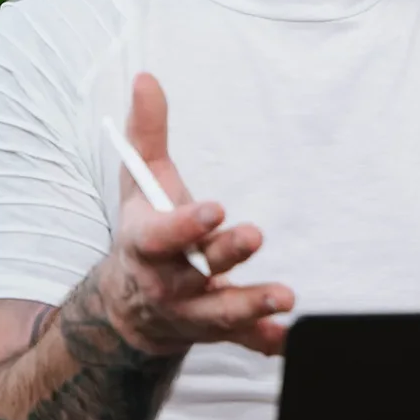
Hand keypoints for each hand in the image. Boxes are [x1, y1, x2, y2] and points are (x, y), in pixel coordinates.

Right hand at [96, 73, 293, 355]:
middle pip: (192, 275)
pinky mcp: (218, 332)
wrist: (131, 304)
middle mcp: (166, 282)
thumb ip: (146, 132)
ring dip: (251, 306)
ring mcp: (192, 312)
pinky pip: (241, 342)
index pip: (159, 236)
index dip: (183, 225)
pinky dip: (263, 342)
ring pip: (219, 313)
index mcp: (144, 243)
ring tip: (285, 296)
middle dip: (224, 257)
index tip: (215, 208)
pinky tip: (288, 338)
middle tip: (255, 235)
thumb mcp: (139, 182)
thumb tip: (147, 77)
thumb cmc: (143, 229)